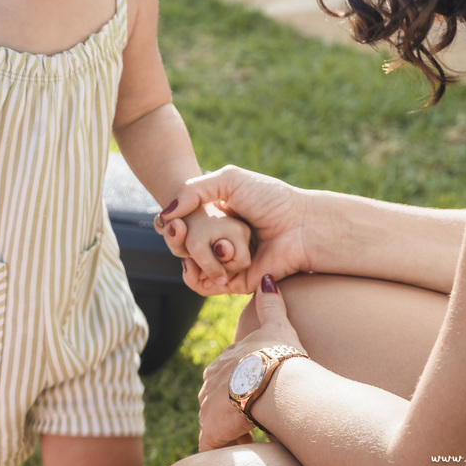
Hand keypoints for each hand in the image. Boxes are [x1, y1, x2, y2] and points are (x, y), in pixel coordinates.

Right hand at [156, 165, 311, 293]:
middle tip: (177, 229)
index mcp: (218, 216)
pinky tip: (200, 261)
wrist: (300, 225)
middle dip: (175, 238)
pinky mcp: (234, 282)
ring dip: (187, 255)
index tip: (165, 219)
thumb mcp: (228, 180)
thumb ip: (193, 190)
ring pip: (190, 266)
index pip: (181, 224)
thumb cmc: (270, 199)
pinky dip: (198, 274)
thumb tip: (166, 214)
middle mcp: (220, 239)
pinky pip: (204, 285)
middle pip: (181, 246)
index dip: (169, 223)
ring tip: (191, 245)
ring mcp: (226, 261)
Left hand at [198, 276, 305, 450]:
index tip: (255, 395)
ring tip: (253, 432)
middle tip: (254, 417)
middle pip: (214, 399)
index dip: (238, 387)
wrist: (276, 380)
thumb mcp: (277, 324)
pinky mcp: (212, 428)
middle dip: (231, 410)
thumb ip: (271, 303)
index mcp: (223, 361)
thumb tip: (267, 278)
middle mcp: (211, 382)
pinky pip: (212, 444)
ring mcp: (209, 406)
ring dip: (230, 429)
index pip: (224, 375)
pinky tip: (248, 442)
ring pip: (213, 422)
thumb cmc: (280, 354)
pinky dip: (225, 445)